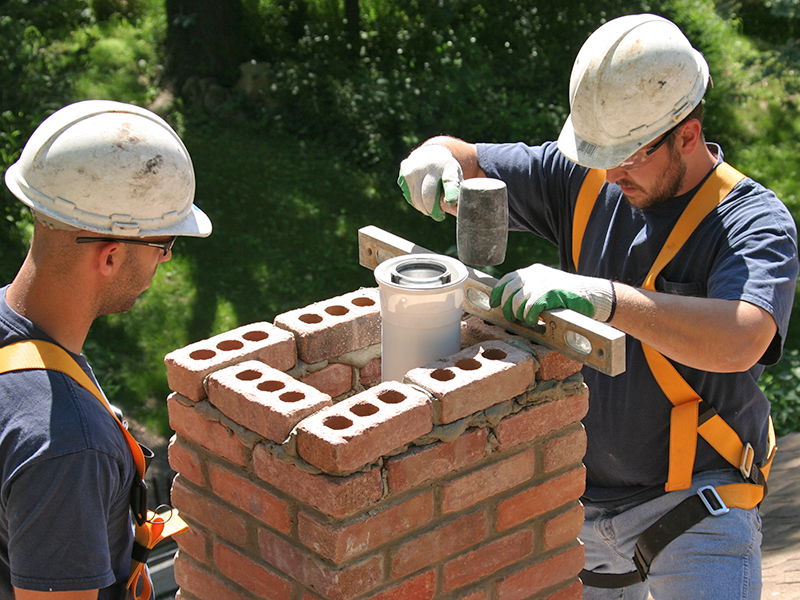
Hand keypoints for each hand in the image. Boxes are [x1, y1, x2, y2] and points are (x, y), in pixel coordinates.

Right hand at [397, 144, 461, 220]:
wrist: (430, 154)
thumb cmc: (447, 172)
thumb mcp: (457, 179)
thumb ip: (457, 196)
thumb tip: (458, 213)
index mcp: (449, 167)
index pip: (449, 180)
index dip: (450, 192)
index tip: (451, 201)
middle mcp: (431, 165)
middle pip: (428, 195)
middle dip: (433, 210)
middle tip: (439, 216)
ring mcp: (415, 168)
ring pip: (417, 199)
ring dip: (424, 208)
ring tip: (431, 206)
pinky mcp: (405, 172)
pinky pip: (410, 196)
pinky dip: (416, 201)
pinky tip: (421, 196)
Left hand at [490, 264, 615, 324]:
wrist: (592, 295)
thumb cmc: (568, 296)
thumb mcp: (546, 287)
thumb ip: (530, 290)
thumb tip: (510, 303)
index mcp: (533, 271)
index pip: (507, 279)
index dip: (498, 293)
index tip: (493, 304)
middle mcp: (535, 274)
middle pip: (509, 291)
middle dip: (508, 308)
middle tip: (513, 318)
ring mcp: (542, 283)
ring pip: (518, 301)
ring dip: (519, 314)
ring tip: (527, 321)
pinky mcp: (550, 293)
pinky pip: (531, 307)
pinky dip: (530, 317)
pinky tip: (536, 322)